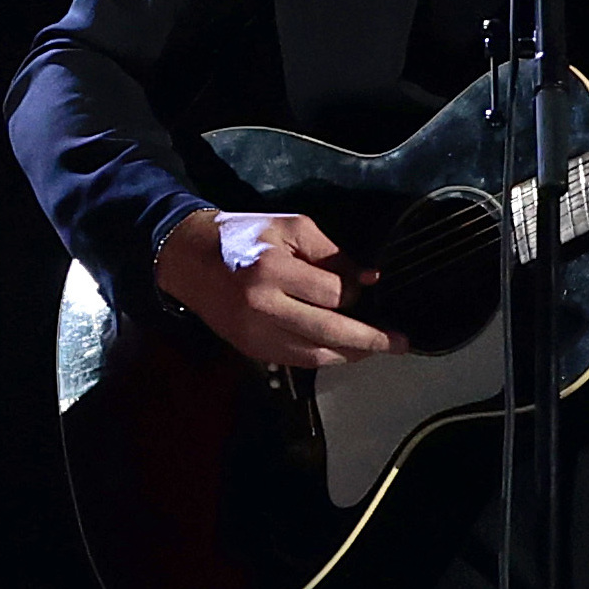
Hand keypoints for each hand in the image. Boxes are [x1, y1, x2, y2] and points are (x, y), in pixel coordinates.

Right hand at [153, 207, 398, 372]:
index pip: (332, 293)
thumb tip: (369, 279)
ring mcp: (254, 333)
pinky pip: (296, 360)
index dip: (354, 292)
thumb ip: (331, 253)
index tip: (362, 286)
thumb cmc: (242, 236)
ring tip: (375, 349)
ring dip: (350, 354)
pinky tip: (341, 350)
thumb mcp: (289, 228)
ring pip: (315, 354)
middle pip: (330, 332)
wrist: (187, 258)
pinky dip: (323, 357)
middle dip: (371, 340)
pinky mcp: (249, 348)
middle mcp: (262, 307)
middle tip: (400, 343)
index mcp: (272, 271)